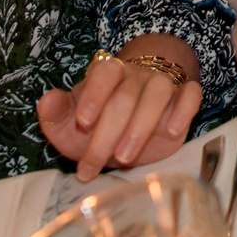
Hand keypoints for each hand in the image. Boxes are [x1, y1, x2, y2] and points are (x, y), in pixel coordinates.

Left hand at [39, 39, 201, 180]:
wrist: (129, 125)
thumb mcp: (70, 125)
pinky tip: (173, 132)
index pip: (105, 72)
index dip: (95, 94)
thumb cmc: (96, 125)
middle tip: (94, 164)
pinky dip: (184, 109)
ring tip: (125, 156)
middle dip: (109, 132)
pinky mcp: (183, 98)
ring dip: (142, 124)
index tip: (83, 122)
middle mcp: (137, 75)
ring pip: (159, 90)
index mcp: (108, 74)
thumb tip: (45, 101)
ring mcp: (163, 83)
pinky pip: (191, 93)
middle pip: (127, 94)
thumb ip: (56, 114)